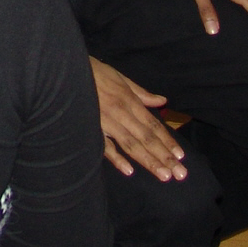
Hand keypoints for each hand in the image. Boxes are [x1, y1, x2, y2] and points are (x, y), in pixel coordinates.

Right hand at [89, 58, 184, 179]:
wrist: (66, 70)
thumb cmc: (93, 72)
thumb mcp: (120, 78)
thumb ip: (141, 93)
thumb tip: (162, 101)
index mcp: (129, 100)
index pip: (153, 125)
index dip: (167, 140)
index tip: (181, 155)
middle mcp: (121, 113)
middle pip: (146, 138)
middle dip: (165, 156)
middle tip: (180, 174)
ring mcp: (106, 122)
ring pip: (131, 144)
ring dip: (149, 161)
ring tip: (164, 175)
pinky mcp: (91, 128)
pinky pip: (104, 145)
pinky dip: (116, 158)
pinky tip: (129, 170)